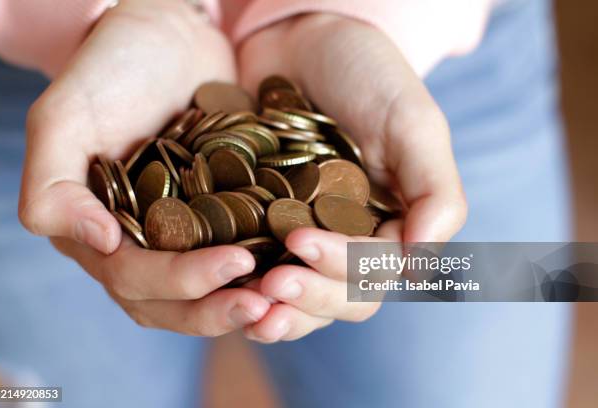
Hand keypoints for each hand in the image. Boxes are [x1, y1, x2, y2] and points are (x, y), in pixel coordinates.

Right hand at [19, 0, 269, 335]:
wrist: (167, 37)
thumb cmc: (109, 69)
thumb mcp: (64, 118)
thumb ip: (53, 187)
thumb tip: (99, 243)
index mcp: (99, 232)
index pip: (134, 279)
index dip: (181, 282)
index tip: (234, 262)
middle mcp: (141, 244)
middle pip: (174, 302)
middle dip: (218, 307)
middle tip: (266, 302)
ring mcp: (185, 234)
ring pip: (210, 291)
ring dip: (246, 301)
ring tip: (288, 298)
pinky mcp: (224, 217)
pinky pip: (244, 254)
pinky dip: (268, 269)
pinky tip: (301, 268)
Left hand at [238, 14, 466, 341]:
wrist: (299, 41)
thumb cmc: (363, 73)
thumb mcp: (412, 123)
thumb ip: (435, 192)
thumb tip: (424, 265)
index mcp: (392, 223)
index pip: (377, 271)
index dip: (344, 269)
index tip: (302, 243)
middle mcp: (351, 238)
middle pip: (340, 297)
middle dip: (309, 297)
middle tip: (271, 284)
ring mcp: (304, 236)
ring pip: (300, 296)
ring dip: (278, 311)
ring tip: (247, 310)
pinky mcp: (261, 227)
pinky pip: (256, 270)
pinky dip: (242, 288)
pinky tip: (220, 291)